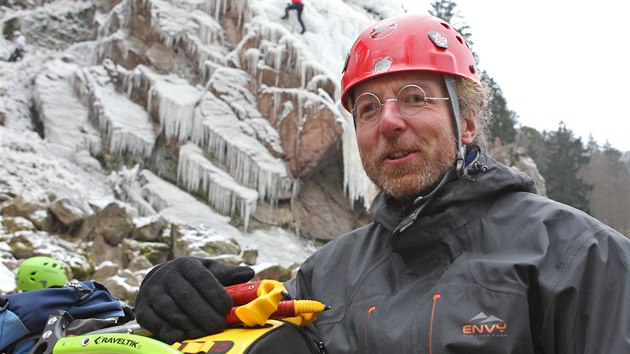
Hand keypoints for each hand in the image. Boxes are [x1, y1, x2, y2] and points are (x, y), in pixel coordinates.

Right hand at [135, 257, 253, 342]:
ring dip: (188, 323)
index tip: (227, 308)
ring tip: (204, 332)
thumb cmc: (190, 278)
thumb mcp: (208, 271)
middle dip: (204, 313)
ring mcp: (152, 292)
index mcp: (186, 265)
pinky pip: (153, 321)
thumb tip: (249, 272)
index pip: (202, 278)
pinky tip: (182, 335)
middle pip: (186, 296)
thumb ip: (227, 274)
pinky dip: (167, 330)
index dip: (215, 293)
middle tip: (219, 326)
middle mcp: (167, 276)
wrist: (158, 281)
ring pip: (170, 309)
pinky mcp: (143, 308)